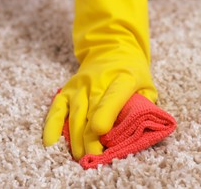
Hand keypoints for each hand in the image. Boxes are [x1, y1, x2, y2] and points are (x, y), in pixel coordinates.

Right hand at [42, 0, 156, 159]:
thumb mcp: (149, 79)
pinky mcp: (70, 85)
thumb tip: (152, 119)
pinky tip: (49, 140)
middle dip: (91, 134)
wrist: (114, 43)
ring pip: (74, 109)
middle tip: (91, 157)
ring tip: (74, 155)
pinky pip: (57, 105)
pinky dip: (52, 122)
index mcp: (125, 75)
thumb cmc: (134, 66)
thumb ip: (149, 98)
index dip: (110, 113)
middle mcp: (101, 78)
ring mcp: (82, 82)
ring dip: (73, 134)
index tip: (104, 133)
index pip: (117, 95)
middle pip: (93, 107)